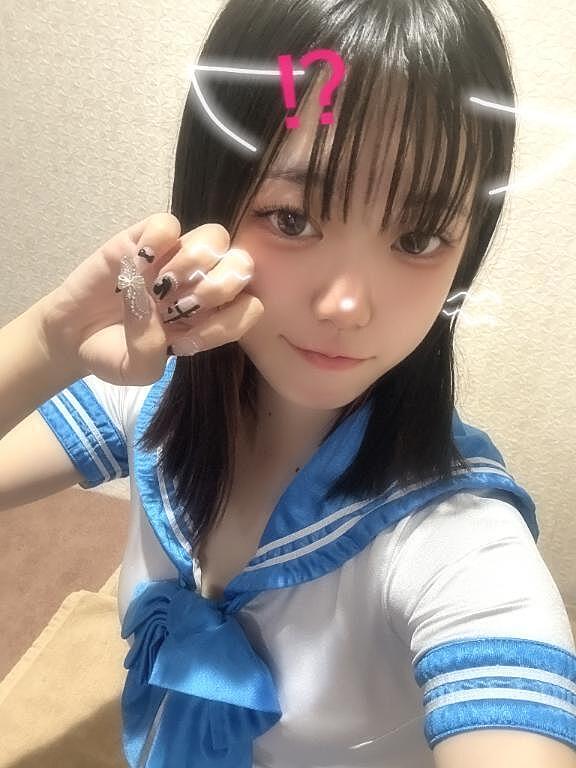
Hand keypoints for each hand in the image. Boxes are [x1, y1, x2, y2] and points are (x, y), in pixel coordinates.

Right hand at [40, 213, 263, 385]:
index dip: (230, 318)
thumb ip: (149, 351)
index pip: (249, 307)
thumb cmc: (112, 353)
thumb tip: (148, 306)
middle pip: (242, 263)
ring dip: (192, 260)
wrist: (73, 334)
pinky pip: (168, 223)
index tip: (191, 336)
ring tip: (159, 283)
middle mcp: (199, 285)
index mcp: (209, 319)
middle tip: (186, 302)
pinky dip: (157, 238)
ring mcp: (174, 259)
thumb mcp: (135, 372)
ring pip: (214, 236)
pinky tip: (140, 259)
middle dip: (222, 282)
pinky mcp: (144, 240)